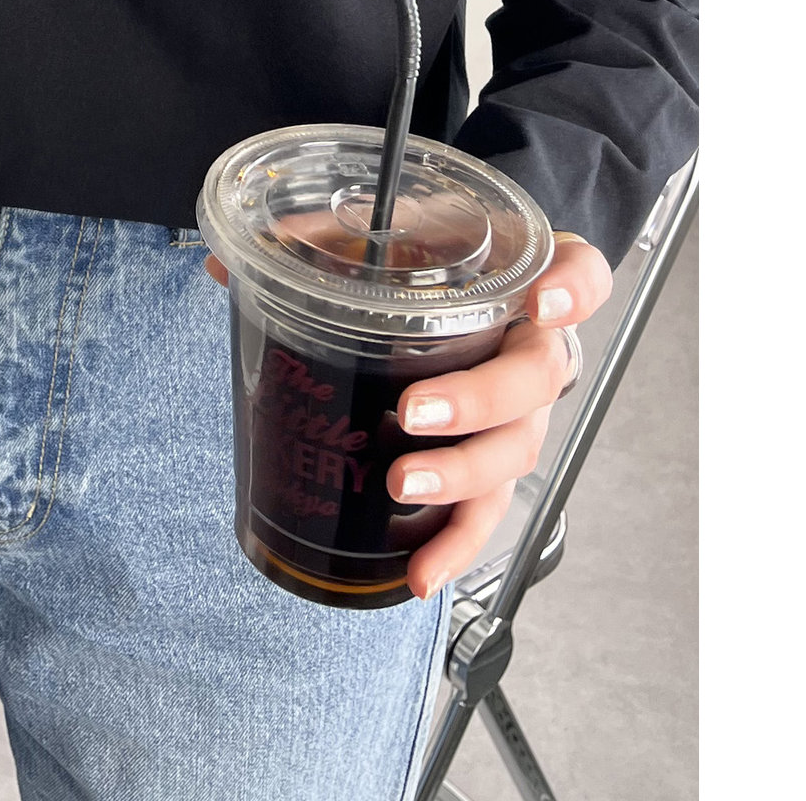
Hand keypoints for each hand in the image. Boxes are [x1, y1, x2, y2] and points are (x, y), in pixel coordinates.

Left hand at [204, 230, 611, 601]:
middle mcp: (536, 348)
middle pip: (539, 377)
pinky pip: (487, 511)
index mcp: (522, 278)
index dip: (571, 286)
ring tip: (400, 485)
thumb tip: (224, 266)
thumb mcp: (383, 237)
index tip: (539, 298)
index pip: (581, 272)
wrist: (453, 294)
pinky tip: (419, 569)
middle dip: (478, 401)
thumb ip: (317, 242)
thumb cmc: (424, 264)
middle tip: (412, 413)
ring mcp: (523, 412)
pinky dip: (454, 545)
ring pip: (517, 450)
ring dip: (459, 475)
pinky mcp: (494, 464)